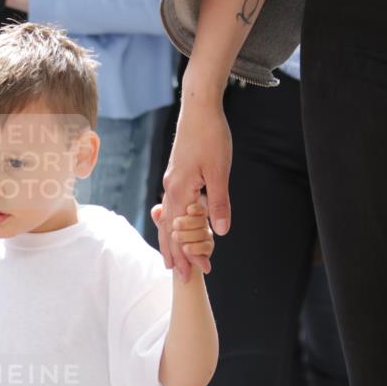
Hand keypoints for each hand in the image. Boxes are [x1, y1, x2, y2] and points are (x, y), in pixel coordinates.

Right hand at [160, 96, 230, 281]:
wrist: (198, 108)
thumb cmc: (211, 136)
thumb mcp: (219, 171)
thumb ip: (218, 202)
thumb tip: (219, 231)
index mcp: (180, 191)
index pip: (181, 232)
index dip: (190, 254)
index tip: (201, 272)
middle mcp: (171, 189)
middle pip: (169, 230)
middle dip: (176, 254)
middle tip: (181, 277)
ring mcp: (172, 182)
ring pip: (167, 220)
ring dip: (170, 242)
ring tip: (172, 259)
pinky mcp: (176, 176)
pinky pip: (171, 208)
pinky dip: (171, 224)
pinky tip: (173, 227)